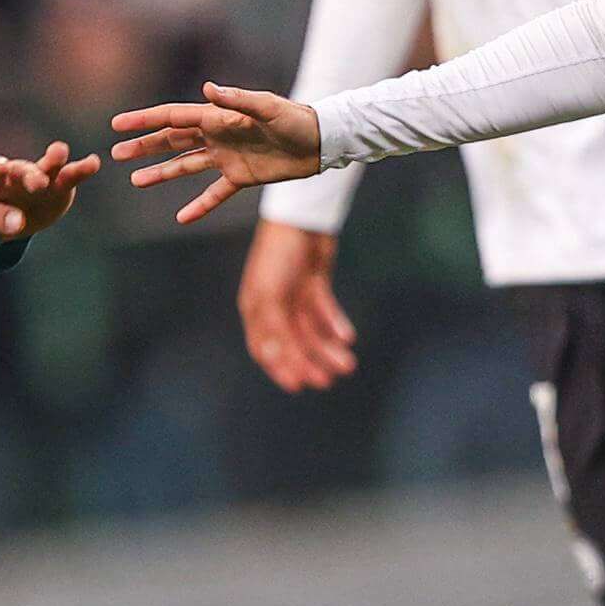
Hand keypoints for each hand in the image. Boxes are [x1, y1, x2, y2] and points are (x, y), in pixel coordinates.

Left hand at [0, 142, 100, 238]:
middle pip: (20, 171)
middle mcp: (13, 174)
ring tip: (60, 151)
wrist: (6, 219)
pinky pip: (70, 176)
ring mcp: (37, 177)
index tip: (0, 167)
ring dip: (53, 159)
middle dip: (28, 175)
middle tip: (37, 181)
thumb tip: (17, 221)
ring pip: (46, 167)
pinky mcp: (58, 186)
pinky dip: (81, 169)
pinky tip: (93, 163)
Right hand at [106, 85, 324, 224]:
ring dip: (161, 173)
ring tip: (136, 181)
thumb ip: (237, 100)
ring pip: (185, 166)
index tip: (118, 125)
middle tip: (116, 154)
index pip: (173, 118)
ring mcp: (226, 157)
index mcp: (218, 117)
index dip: (144, 121)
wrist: (321, 142)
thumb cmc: (296, 119)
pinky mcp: (241, 177)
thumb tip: (208, 88)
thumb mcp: (267, 107)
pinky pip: (214, 194)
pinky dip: (198, 206)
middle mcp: (217, 136)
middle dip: (144, 147)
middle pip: (172, 141)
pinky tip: (181, 218)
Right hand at [238, 221, 356, 391]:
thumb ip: (274, 330)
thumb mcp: (271, 296)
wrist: (302, 218)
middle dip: (311, 362)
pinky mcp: (313, 284)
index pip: (265, 349)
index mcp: (257, 309)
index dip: (280, 368)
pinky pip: (324, 311)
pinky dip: (335, 324)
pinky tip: (347, 337)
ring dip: (328, 348)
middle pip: (293, 342)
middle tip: (330, 379)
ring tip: (347, 363)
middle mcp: (274, 305)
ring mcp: (294, 294)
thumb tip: (274, 362)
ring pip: (312, 330)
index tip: (298, 386)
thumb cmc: (279, 255)